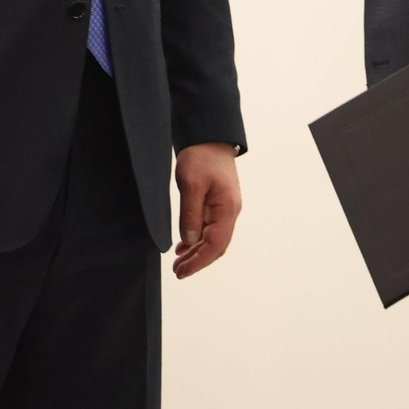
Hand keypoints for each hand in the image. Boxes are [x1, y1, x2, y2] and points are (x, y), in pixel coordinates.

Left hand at [172, 142, 241, 277]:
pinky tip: (184, 245)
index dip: (199, 261)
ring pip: (213, 238)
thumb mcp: (191, 184)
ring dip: (197, 252)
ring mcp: (225, 208)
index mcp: (227, 208)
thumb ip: (190, 214)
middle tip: (178, 271)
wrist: (209, 136)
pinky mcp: (218, 203)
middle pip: (217, 246)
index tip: (182, 271)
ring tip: (178, 262)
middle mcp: (230, 211)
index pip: (215, 244)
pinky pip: (210, 228)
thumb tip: (189, 242)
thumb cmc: (201, 156)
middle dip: (198, 261)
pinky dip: (198, 239)